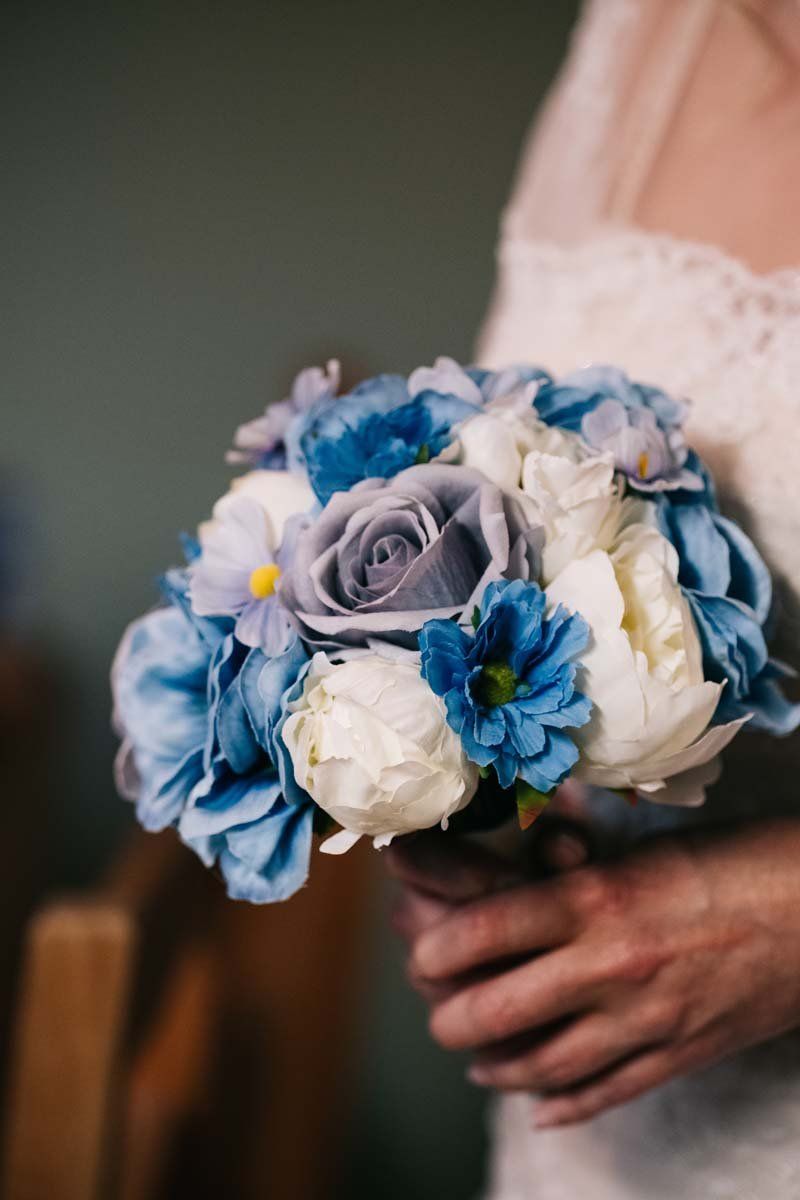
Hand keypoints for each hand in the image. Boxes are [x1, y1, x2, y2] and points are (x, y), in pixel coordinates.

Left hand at [388, 820, 799, 1126]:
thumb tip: (517, 875)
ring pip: (540, 1064)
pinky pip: (604, 1093)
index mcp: (595, 898)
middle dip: (452, 1017)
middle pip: (496, 1010)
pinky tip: (539, 1105)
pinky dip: (562, 1103)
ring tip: (477, 1060)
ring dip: (497, 1066)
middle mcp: (609, 964)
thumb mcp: (641, 851)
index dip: (437, 947)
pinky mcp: (676, 1054)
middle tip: (439, 1011)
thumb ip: (576, 874)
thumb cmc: (732, 861)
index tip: (423, 950)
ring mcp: (643, 1019)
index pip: (483, 931)